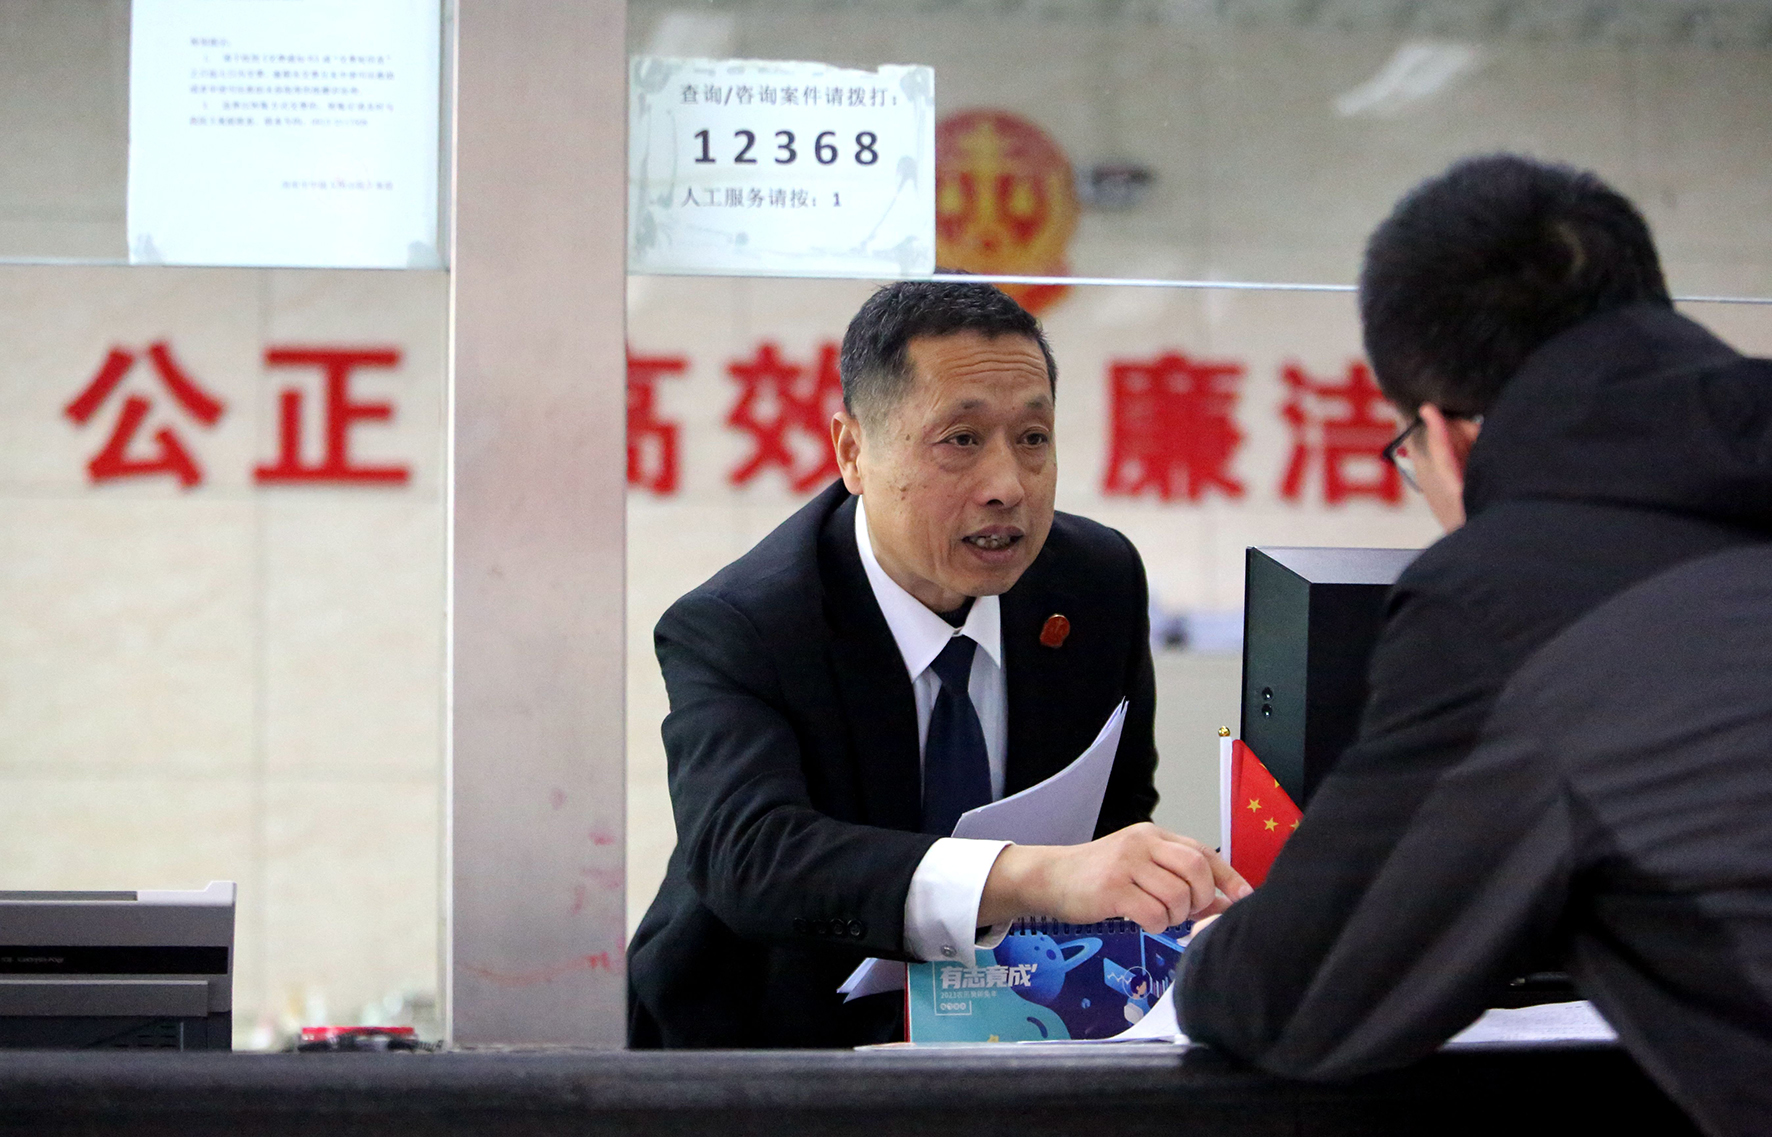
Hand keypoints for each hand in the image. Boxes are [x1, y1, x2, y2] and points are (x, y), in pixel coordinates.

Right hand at [978, 822, 1251, 932]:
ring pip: (1177, 896)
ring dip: (1176, 916)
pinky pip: (1153, 914)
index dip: (1229, 878)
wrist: (1051, 877)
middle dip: (1202, 900)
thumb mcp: (1138, 864)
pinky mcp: (1112, 889)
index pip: (1204, 853)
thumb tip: (1223, 904)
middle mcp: (1143, 844)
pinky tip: (1145, 922)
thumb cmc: (1099, 875)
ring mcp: (1127, 864)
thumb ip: (1176, 876)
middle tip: (1189, 913)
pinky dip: (1157, 925)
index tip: (1243, 900)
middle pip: (1196, 871)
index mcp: (1154, 835)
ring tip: (1161, 917)